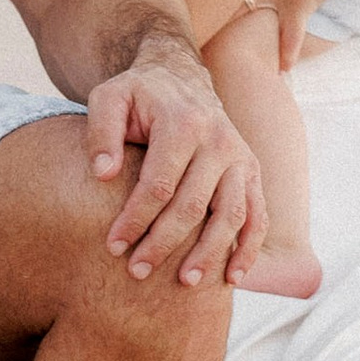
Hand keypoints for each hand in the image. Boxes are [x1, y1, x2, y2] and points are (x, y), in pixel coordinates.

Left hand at [87, 41, 266, 289]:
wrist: (181, 77)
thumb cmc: (138, 95)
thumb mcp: (110, 97)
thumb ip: (101, 131)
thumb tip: (103, 174)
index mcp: (183, 123)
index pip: (159, 184)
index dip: (135, 219)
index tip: (112, 246)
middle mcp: (219, 140)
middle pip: (193, 205)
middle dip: (163, 243)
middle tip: (137, 272)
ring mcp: (240, 158)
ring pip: (231, 215)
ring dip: (210, 253)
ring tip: (186, 283)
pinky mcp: (251, 172)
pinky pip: (258, 215)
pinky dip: (249, 248)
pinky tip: (232, 278)